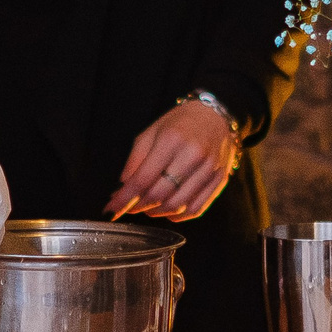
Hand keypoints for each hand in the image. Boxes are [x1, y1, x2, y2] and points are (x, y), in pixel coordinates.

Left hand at [106, 100, 236, 220]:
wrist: (216, 116)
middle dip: (139, 206)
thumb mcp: (151, 132)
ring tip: (148, 206)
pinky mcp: (219, 181)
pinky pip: (195, 209)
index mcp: (172, 140)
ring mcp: (209, 170)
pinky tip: (168, 209)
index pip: (143, 178)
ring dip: (156, 212)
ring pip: (176, 205)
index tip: (112, 208)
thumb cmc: (180, 123)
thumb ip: (135, 160)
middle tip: (129, 206)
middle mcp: (193, 155)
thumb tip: (123, 188)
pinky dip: (177, 215)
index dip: (124, 198)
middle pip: (159, 195)